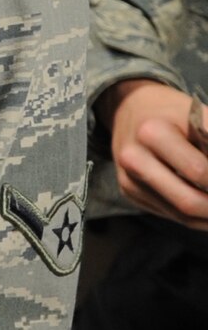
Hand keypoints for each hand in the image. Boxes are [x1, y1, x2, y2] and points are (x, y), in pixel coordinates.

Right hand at [103, 78, 207, 227]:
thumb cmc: (173, 111)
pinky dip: (201, 219)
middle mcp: (134, 159)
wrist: (129, 109)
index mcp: (152, 133)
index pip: (200, 171)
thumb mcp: (198, 114)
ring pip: (182, 215)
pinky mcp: (129, 192)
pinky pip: (172, 215)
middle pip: (189, 201)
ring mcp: (128, 179)